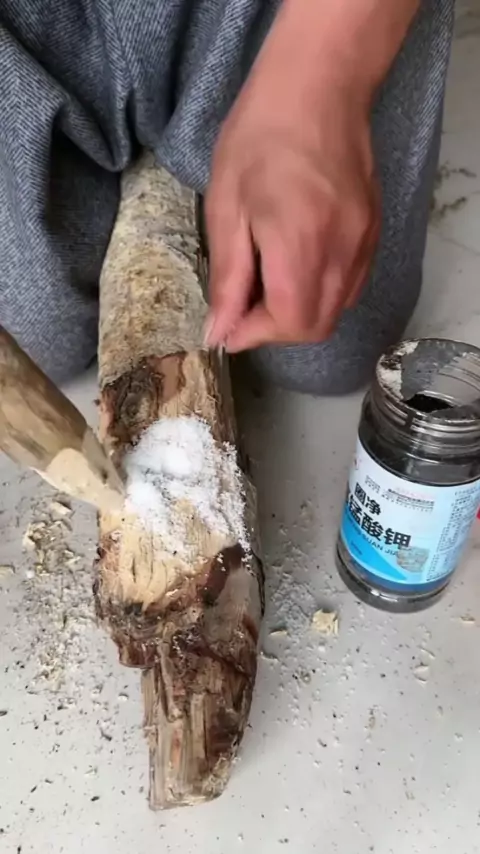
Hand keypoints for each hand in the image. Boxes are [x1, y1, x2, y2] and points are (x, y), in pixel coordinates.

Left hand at [204, 32, 380, 350]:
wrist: (318, 88)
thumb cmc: (259, 138)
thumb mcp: (226, 208)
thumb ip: (228, 278)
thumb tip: (219, 332)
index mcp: (300, 245)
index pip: (290, 324)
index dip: (254, 335)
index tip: (227, 326)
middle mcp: (341, 253)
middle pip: (316, 327)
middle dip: (275, 329)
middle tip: (243, 306)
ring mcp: (363, 244)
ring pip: (335, 309)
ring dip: (297, 312)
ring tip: (266, 283)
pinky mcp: (373, 233)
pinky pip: (349, 286)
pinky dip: (319, 292)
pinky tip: (295, 266)